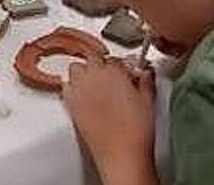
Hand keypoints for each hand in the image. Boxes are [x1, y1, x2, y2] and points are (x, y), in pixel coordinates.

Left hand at [63, 57, 156, 180]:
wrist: (121, 155)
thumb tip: (145, 73)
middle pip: (92, 59)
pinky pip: (65, 86)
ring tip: (94, 84)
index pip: (114, 58)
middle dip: (101, 66)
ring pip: (75, 69)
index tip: (124, 74)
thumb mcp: (148, 101)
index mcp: (113, 71)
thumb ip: (146, 82)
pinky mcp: (70, 104)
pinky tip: (82, 95)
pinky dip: (72, 87)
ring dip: (84, 73)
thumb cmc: (135, 132)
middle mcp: (93, 76)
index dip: (120, 67)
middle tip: (110, 79)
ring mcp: (79, 89)